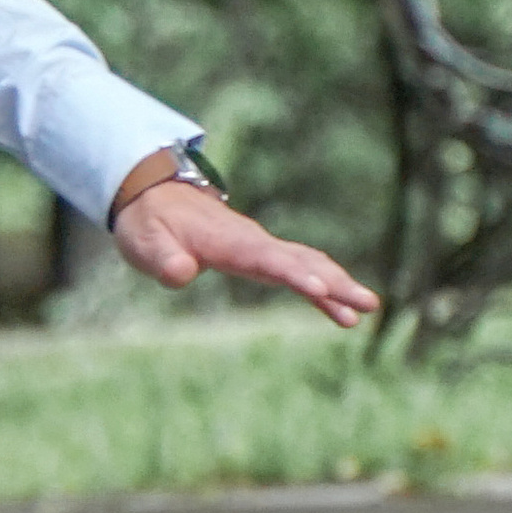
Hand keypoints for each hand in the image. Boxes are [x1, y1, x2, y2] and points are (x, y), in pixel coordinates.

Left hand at [110, 178, 379, 331]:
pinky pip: (299, 270)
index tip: (319, 289)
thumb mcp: (144, 242)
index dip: (293, 274)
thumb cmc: (149, 224)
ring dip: (337, 284)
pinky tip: (342, 314)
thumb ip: (163, 259)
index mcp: (226, 240)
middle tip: (366, 303)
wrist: (154, 198)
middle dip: (334, 282)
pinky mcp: (261, 255)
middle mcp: (252, 240)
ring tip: (368, 308)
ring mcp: (260, 246)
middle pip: (300, 260)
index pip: (265, 258)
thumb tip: (183, 273)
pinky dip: (322, 289)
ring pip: (307, 263)